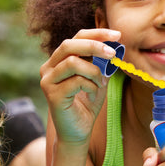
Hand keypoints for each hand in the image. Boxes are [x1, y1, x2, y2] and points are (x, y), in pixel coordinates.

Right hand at [39, 29, 120, 144]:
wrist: (78, 132)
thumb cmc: (87, 104)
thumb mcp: (98, 78)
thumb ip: (101, 62)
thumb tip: (114, 44)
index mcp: (59, 60)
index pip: (76, 37)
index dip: (97, 33)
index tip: (117, 35)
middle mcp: (49, 67)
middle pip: (69, 45)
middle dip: (94, 45)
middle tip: (112, 53)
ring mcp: (47, 80)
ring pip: (73, 62)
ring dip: (94, 72)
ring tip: (101, 84)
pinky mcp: (51, 94)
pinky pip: (76, 81)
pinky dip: (91, 87)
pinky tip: (93, 95)